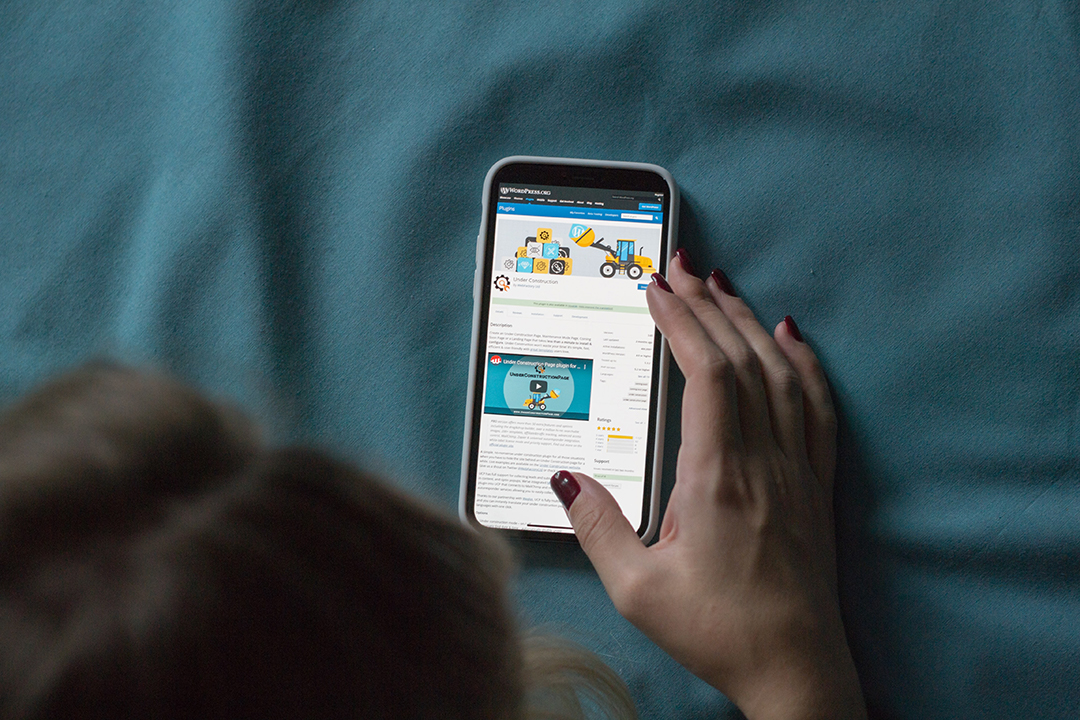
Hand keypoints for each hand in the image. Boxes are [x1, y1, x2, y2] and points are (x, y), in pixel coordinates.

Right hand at [550, 254, 865, 719]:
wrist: (796, 668)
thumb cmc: (719, 630)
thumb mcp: (638, 590)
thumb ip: (596, 527)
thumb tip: (565, 478)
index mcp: (718, 476)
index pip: (706, 373)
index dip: (682, 321)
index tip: (657, 289)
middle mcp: (763, 461)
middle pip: (741, 359)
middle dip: (707, 305)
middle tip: (680, 268)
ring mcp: (795, 469)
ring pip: (779, 374)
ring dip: (748, 323)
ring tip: (722, 288)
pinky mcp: (814, 484)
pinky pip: (816, 407)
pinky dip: (803, 364)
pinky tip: (790, 338)